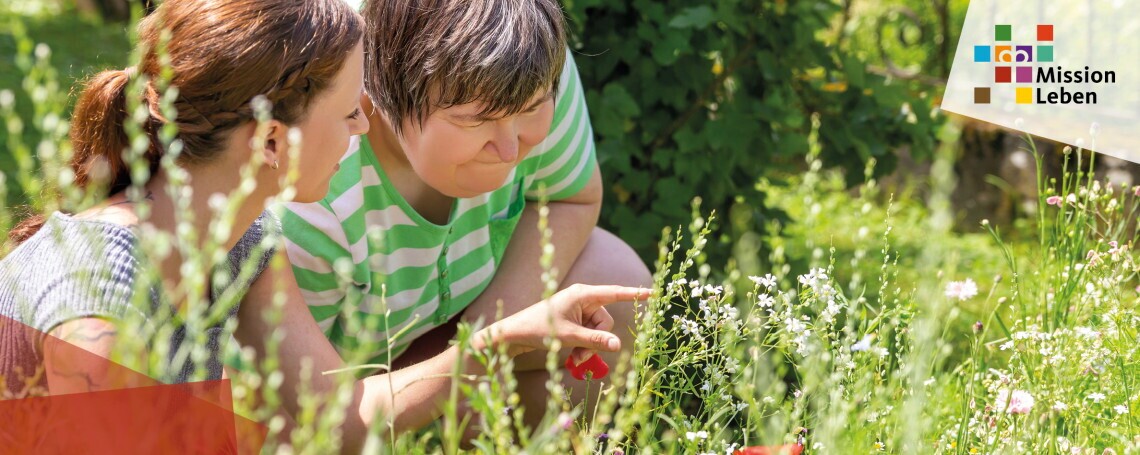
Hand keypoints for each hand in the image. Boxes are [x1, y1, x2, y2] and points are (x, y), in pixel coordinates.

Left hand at [476, 284, 648, 359]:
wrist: (514, 334)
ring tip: (573, 359)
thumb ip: (595, 341)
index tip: (654, 292)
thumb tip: (618, 345)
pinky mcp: (574, 320)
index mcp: (583, 294)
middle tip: (580, 357)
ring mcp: (579, 310)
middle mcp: (583, 299)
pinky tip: (572, 354)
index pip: (615, 293)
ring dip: (588, 346)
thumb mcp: (569, 337)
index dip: (635, 294)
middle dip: (597, 341)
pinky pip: (589, 333)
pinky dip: (583, 345)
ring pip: (598, 331)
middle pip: (605, 321)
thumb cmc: (539, 329)